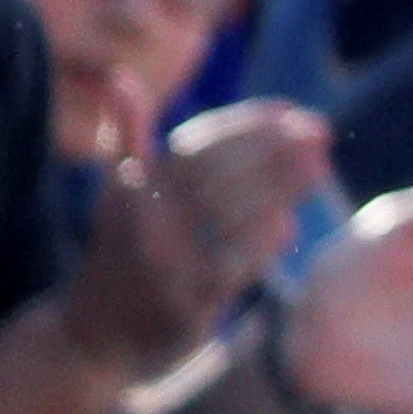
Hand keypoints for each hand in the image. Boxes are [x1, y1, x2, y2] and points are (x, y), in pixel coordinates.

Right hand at [59, 102, 337, 384]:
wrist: (92, 336)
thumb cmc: (121, 249)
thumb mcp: (118, 193)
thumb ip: (128, 135)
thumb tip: (120, 77)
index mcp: (131, 186)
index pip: (197, 142)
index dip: (247, 122)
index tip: (292, 109)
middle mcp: (142, 221)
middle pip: (219, 174)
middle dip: (273, 149)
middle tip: (320, 130)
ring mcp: (161, 263)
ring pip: (229, 217)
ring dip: (280, 187)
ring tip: (320, 165)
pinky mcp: (181, 304)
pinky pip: (230, 266)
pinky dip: (261, 243)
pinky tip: (289, 224)